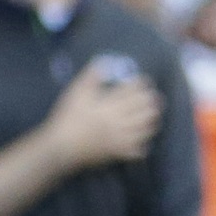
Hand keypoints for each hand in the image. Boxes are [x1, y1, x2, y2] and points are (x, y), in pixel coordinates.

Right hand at [41, 61, 161, 169]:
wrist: (61, 147)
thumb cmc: (67, 118)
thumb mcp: (75, 93)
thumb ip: (90, 77)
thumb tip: (104, 63)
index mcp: (110, 106)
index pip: (133, 91)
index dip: (141, 84)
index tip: (144, 80)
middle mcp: (120, 121)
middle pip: (145, 110)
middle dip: (152, 101)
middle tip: (153, 96)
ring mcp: (122, 138)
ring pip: (146, 129)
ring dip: (152, 120)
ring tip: (153, 115)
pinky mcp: (119, 153)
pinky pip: (138, 150)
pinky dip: (143, 144)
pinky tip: (141, 140)